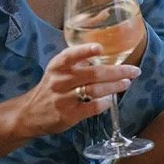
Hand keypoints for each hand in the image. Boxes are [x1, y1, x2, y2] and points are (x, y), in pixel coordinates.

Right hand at [15, 44, 139, 138]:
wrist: (29, 114)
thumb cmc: (51, 88)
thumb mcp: (58, 72)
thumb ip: (78, 64)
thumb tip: (107, 56)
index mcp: (57, 66)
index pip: (70, 55)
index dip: (85, 51)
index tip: (99, 48)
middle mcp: (59, 80)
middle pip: (93, 74)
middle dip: (118, 72)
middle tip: (134, 71)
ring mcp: (63, 98)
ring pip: (95, 90)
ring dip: (115, 86)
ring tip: (126, 83)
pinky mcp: (68, 115)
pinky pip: (92, 108)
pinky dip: (104, 103)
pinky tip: (110, 101)